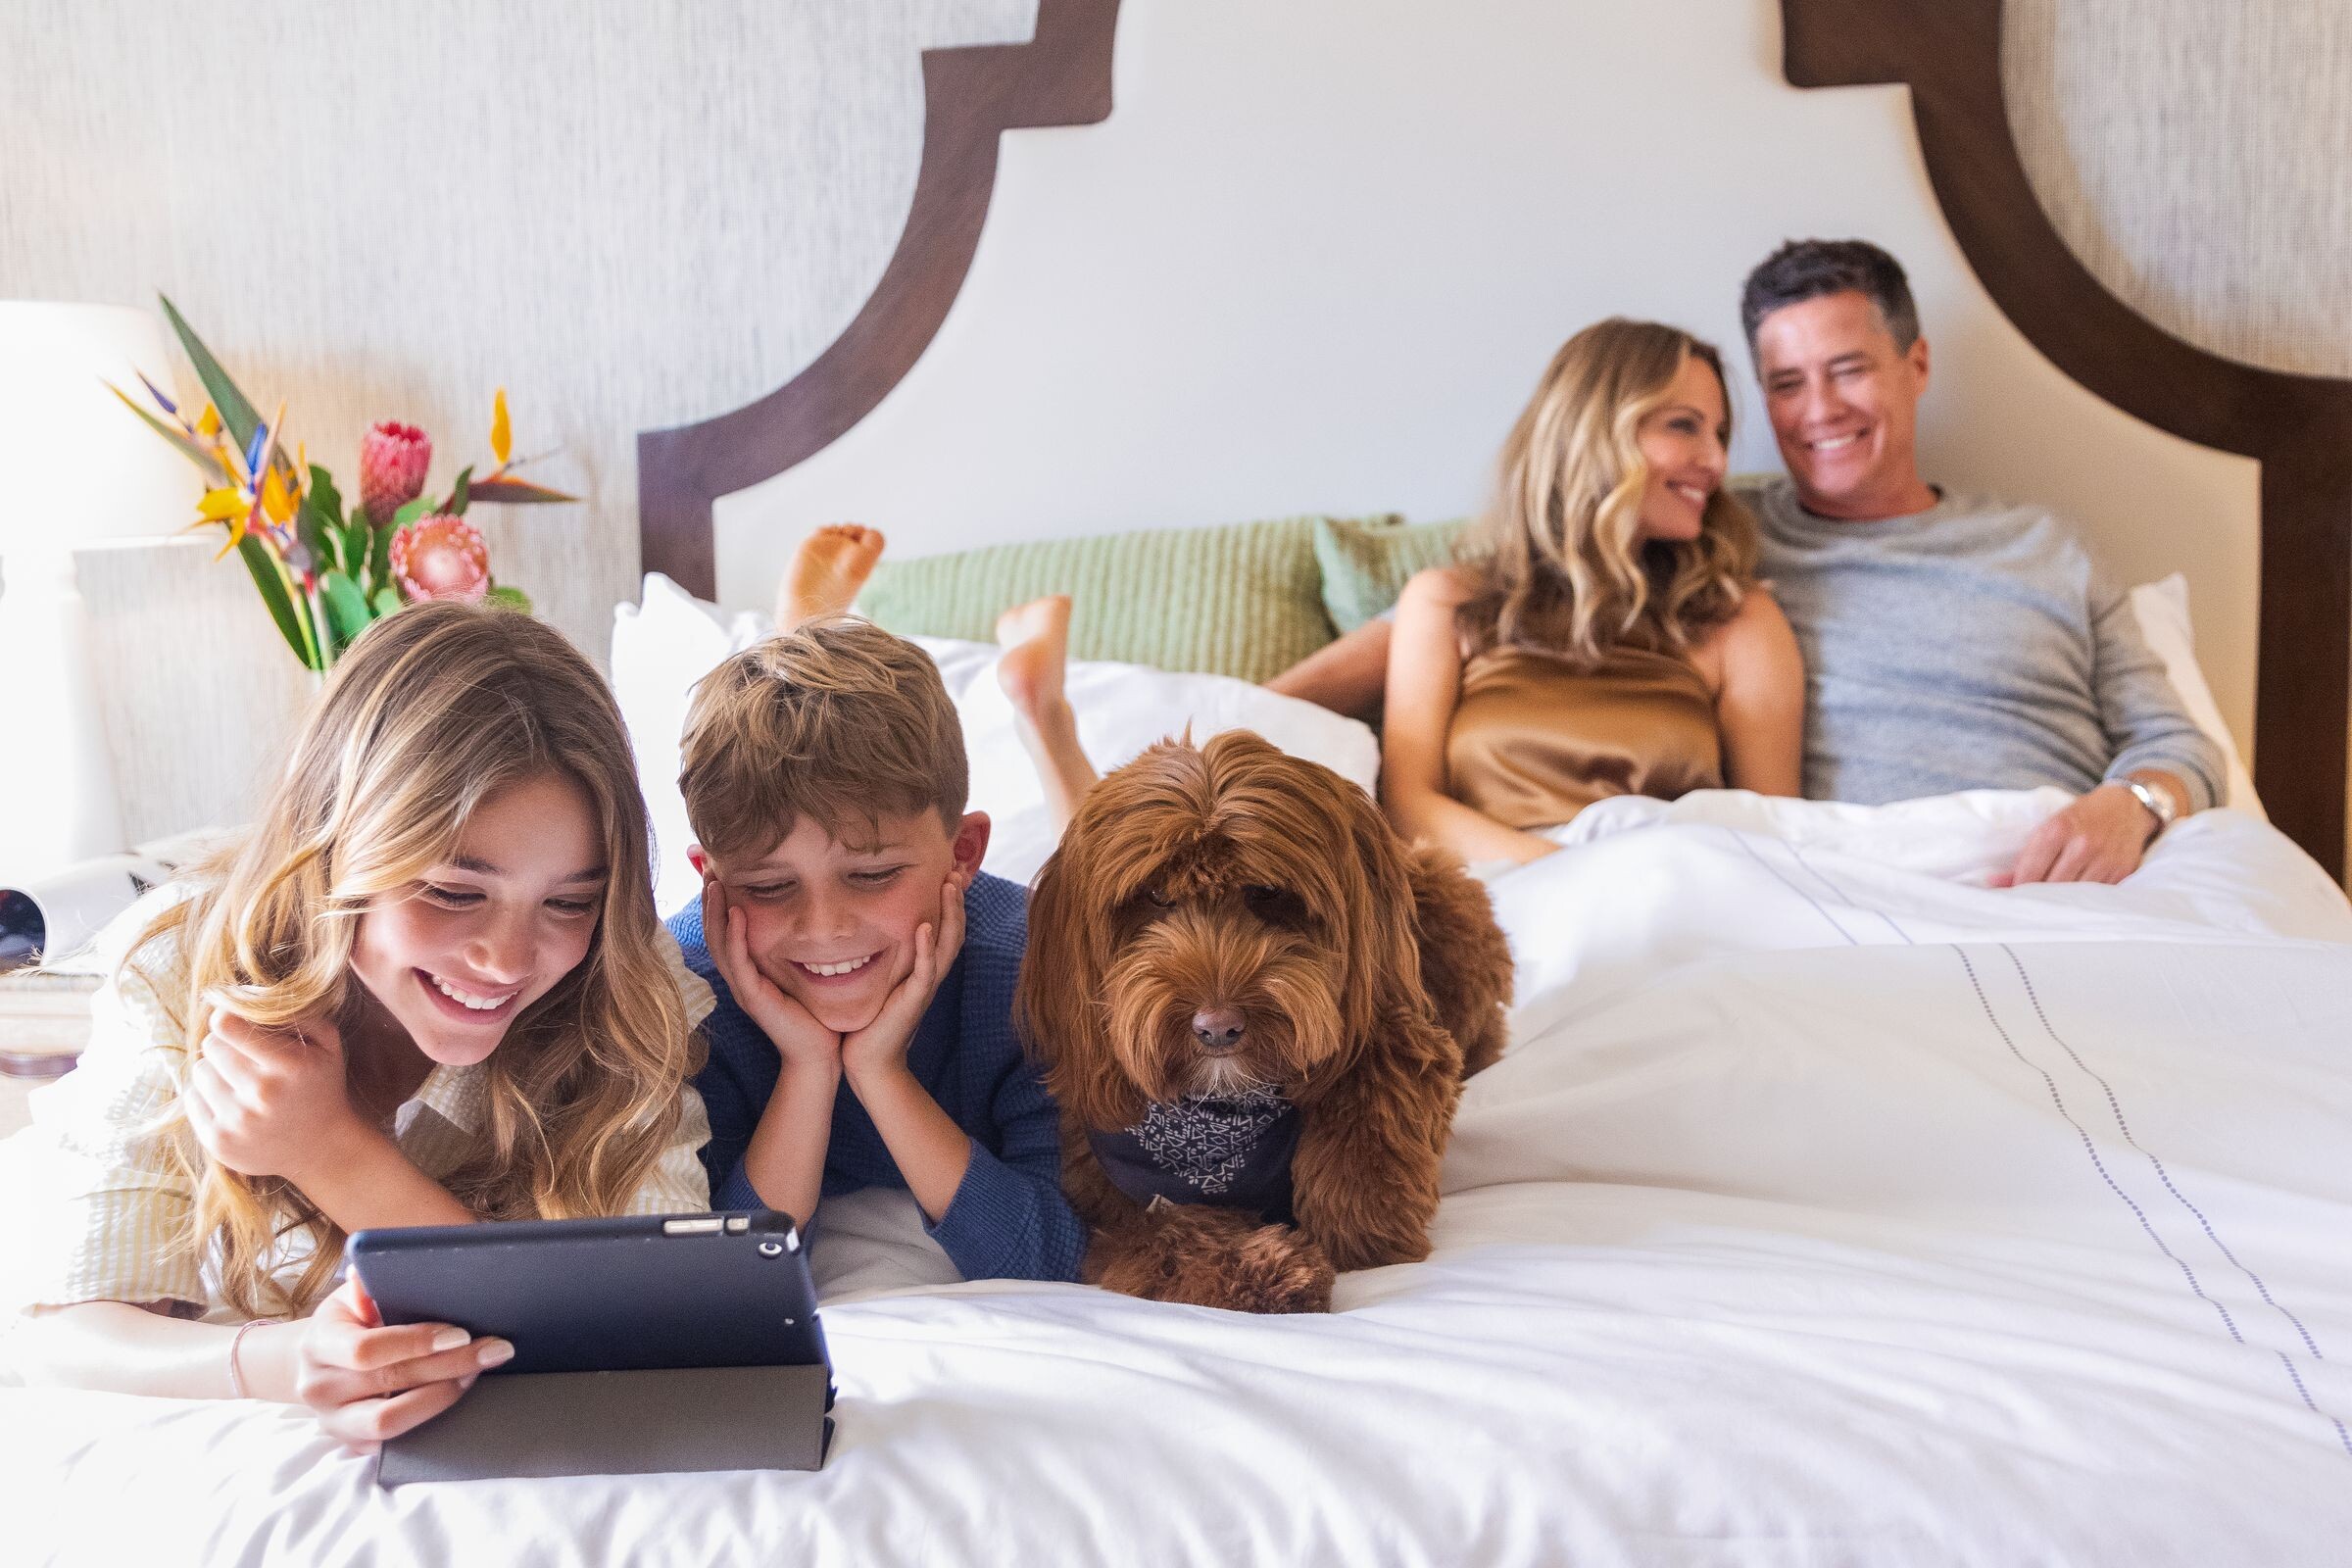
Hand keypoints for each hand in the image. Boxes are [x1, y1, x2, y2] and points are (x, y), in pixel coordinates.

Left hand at [185, 1002, 369, 1185]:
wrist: (322, 1148)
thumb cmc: (320, 1086)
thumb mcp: (327, 1043)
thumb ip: (295, 1013)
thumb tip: (246, 995)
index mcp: (288, 1066)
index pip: (226, 1025)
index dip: (228, 1018)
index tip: (234, 1022)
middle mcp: (261, 1095)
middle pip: (211, 1046)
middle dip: (225, 1045)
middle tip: (243, 1056)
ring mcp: (237, 1122)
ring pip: (199, 1072)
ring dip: (215, 1071)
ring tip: (239, 1081)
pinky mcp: (218, 1141)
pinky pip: (191, 1099)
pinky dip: (207, 1095)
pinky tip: (231, 1101)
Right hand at [278, 1278, 508, 1453]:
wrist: (321, 1363)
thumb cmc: (348, 1321)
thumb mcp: (350, 1298)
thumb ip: (365, 1288)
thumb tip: (368, 1274)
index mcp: (318, 1343)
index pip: (366, 1349)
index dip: (416, 1342)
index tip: (461, 1334)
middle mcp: (318, 1387)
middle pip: (390, 1382)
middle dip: (449, 1365)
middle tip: (493, 1350)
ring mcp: (333, 1422)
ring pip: (390, 1421)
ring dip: (442, 1396)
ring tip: (475, 1373)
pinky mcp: (352, 1443)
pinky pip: (393, 1443)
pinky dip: (429, 1420)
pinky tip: (456, 1395)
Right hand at [702, 875, 840, 1074]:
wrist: (818, 1054)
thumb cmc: (813, 1014)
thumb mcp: (801, 971)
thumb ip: (795, 947)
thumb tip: (806, 916)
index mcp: (747, 969)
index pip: (724, 926)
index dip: (717, 898)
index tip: (713, 865)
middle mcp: (739, 977)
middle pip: (713, 930)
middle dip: (708, 897)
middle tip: (704, 864)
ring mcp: (743, 988)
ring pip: (719, 943)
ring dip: (715, 911)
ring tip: (713, 881)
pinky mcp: (753, 998)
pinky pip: (739, 963)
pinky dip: (735, 937)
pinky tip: (736, 913)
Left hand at [842, 875, 965, 1088]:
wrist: (868, 1062)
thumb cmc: (868, 1021)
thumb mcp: (878, 980)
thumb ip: (882, 957)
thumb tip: (865, 927)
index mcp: (923, 968)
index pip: (944, 928)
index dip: (950, 901)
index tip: (948, 872)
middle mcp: (929, 975)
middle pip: (954, 931)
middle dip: (956, 900)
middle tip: (955, 870)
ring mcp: (924, 988)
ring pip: (946, 945)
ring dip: (950, 914)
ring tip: (949, 886)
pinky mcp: (913, 1001)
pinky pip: (925, 972)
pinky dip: (926, 949)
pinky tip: (924, 928)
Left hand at [1992, 784, 2156, 886]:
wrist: (2128, 807)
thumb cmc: (2083, 816)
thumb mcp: (2052, 825)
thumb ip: (2028, 854)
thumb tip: (1998, 882)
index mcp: (2059, 829)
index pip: (2030, 870)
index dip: (2016, 887)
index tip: (2009, 896)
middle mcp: (2082, 845)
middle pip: (2050, 886)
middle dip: (2037, 896)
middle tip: (2028, 902)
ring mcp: (2104, 860)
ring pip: (2073, 895)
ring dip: (2060, 901)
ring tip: (2051, 902)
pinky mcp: (2121, 872)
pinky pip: (2095, 895)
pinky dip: (2083, 899)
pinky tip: (2075, 897)